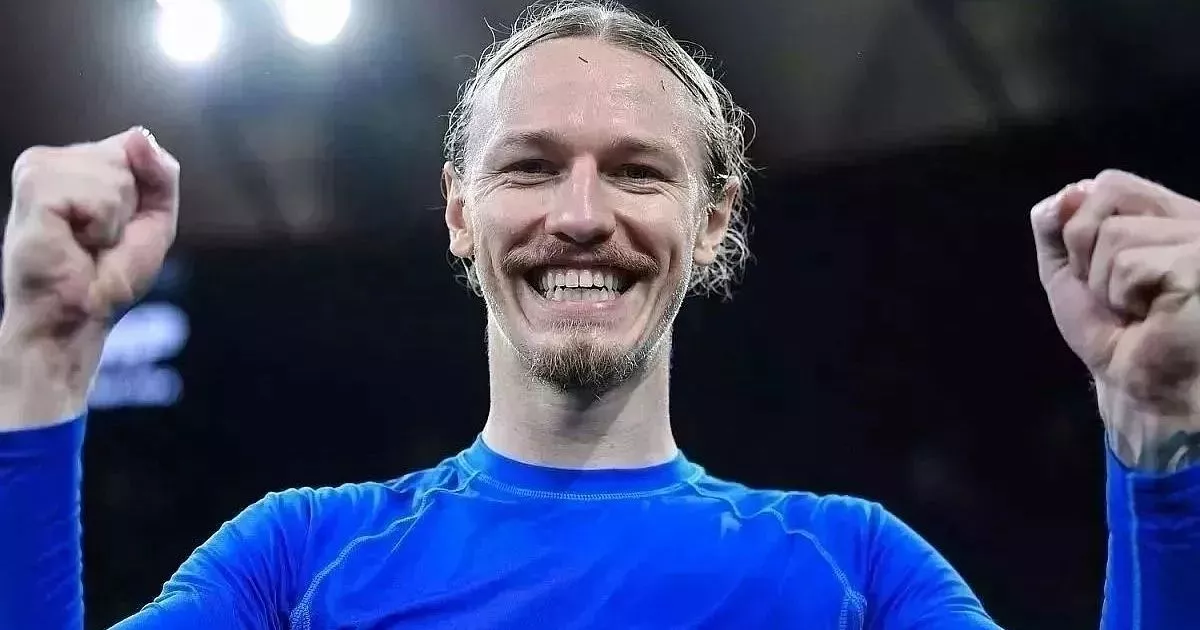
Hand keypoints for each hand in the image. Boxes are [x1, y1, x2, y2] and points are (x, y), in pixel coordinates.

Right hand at [0, 128, 178, 426]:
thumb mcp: (154, 220)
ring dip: (114, 221)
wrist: (76, 318)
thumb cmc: (108, 277)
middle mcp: (54, 160)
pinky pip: (101, 195)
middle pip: (128, 154)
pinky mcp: (34, 186)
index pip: (136, 145)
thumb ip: (159, 174)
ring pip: (116, 172)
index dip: (143, 194)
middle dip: (130, 207)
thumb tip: (139, 135)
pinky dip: (102, 227)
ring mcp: (39, 169)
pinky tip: (75, 242)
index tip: (116, 229)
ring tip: (85, 244)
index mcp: (77, 164)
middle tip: (98, 241)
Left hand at [1031, 169, 1199, 472]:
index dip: (1081, 226)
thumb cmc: (1121, 339)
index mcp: (1169, 215)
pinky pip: (1127, 263)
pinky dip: (1122, 296)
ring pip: (1112, 234)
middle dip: (1087, 253)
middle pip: (1103, 194)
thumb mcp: (1074, 277)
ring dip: (1106, 284)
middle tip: (1118, 296)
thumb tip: (1062, 195)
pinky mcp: (1199, 261)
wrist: (1150, 392)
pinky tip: (1153, 317)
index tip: (1096, 272)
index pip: (1108, 183)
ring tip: (1139, 310)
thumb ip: (1058, 230)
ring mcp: (1199, 237)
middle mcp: (1191, 218)